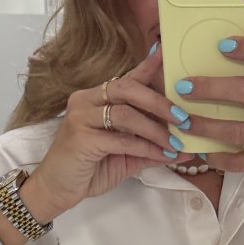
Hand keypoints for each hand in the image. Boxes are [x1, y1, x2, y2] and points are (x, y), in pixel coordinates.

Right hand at [26, 43, 188, 214]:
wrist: (57, 191)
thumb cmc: (90, 170)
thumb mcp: (126, 156)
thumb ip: (152, 147)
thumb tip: (186, 147)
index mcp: (97, 98)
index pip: (127, 79)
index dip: (148, 66)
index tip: (167, 54)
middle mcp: (87, 100)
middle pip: (128, 89)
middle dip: (159, 102)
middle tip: (183, 118)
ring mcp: (81, 117)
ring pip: (126, 113)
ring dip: (155, 129)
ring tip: (175, 142)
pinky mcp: (81, 138)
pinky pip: (121, 139)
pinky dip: (145, 147)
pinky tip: (161, 155)